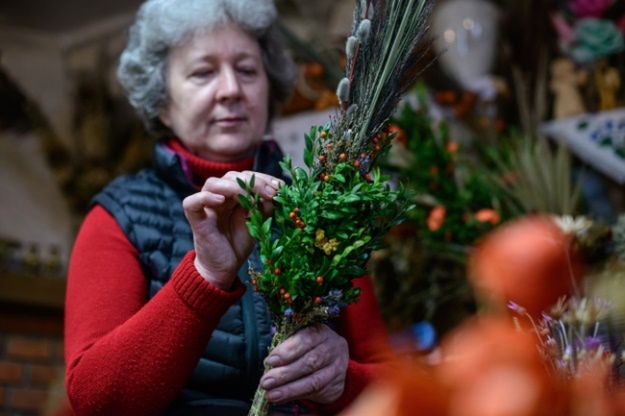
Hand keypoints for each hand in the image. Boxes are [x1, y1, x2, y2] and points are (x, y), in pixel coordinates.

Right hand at [183, 171, 281, 289]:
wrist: (224, 268)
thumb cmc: (238, 244)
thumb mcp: (258, 223)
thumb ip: (264, 207)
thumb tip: (276, 191)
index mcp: (233, 196)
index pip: (245, 177)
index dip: (263, 178)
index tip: (280, 186)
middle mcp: (219, 197)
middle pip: (231, 177)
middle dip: (254, 182)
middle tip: (270, 193)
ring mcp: (206, 207)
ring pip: (212, 183)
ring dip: (234, 186)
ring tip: (250, 197)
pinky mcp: (196, 220)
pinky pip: (191, 202)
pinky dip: (205, 197)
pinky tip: (221, 200)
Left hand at [260, 324, 348, 403]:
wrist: (334, 359)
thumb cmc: (309, 346)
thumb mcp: (300, 338)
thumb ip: (287, 347)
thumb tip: (268, 363)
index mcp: (321, 332)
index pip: (306, 339)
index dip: (287, 350)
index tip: (270, 361)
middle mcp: (332, 349)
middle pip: (310, 362)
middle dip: (285, 374)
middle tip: (266, 382)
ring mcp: (337, 368)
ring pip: (314, 382)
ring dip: (290, 390)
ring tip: (271, 395)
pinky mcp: (337, 385)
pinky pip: (317, 393)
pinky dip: (297, 396)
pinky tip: (282, 398)